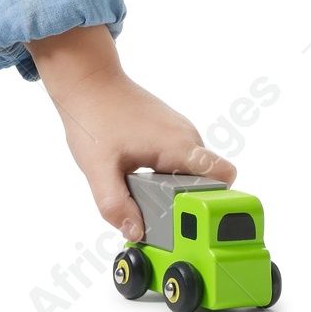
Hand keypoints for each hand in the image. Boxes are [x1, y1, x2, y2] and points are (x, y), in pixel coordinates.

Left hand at [27, 24, 236, 240]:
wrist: (85, 78)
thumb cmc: (92, 115)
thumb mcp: (98, 167)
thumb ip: (115, 204)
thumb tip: (136, 233)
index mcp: (178, 144)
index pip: (225, 176)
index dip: (217, 202)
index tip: (194, 219)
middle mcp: (186, 135)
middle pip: (206, 181)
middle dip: (187, 202)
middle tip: (158, 213)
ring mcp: (178, 130)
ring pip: (190, 171)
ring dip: (173, 188)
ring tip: (142, 192)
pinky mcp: (167, 129)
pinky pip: (178, 160)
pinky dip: (164, 174)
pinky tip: (138, 175)